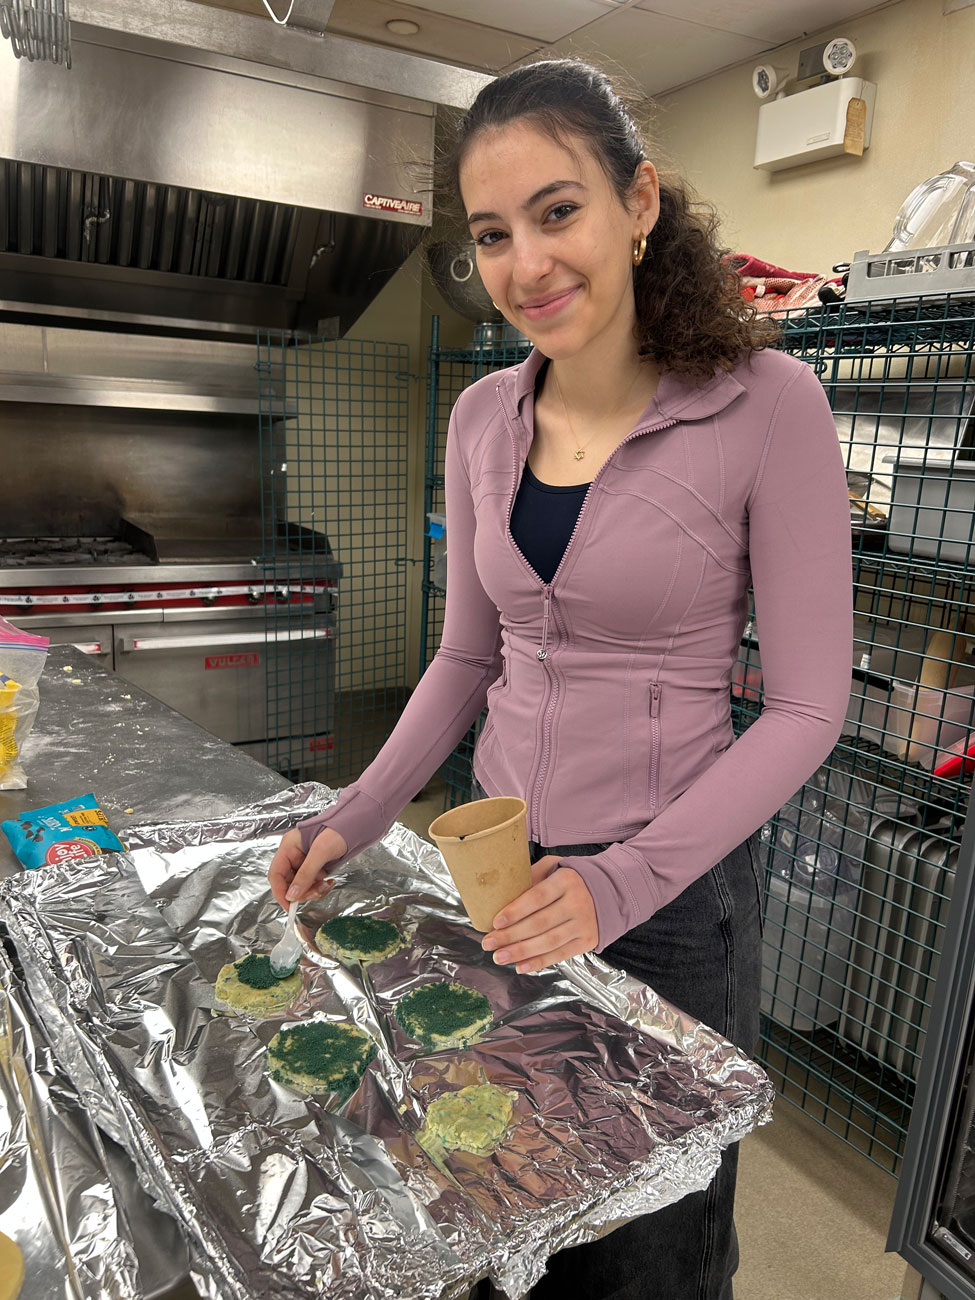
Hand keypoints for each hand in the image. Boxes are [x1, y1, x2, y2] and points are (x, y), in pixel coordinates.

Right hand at [268, 826, 347, 909]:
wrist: (357, 826)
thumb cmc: (338, 830)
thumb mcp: (321, 852)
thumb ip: (306, 874)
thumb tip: (291, 896)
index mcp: (288, 847)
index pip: (275, 874)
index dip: (280, 892)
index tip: (289, 907)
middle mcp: (293, 856)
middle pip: (288, 883)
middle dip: (302, 892)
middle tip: (316, 892)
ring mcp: (305, 863)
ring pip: (301, 886)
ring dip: (313, 891)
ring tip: (326, 885)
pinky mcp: (316, 868)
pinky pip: (312, 884)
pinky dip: (320, 888)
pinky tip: (330, 883)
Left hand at [480, 857, 598, 973]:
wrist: (611, 890)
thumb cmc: (572, 879)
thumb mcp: (554, 867)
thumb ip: (531, 876)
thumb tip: (502, 893)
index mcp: (566, 881)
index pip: (537, 897)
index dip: (515, 911)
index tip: (495, 922)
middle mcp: (578, 902)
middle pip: (540, 923)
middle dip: (510, 935)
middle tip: (488, 943)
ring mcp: (584, 924)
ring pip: (548, 942)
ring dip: (521, 952)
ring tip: (499, 957)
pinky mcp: (588, 941)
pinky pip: (560, 954)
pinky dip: (539, 962)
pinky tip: (520, 966)